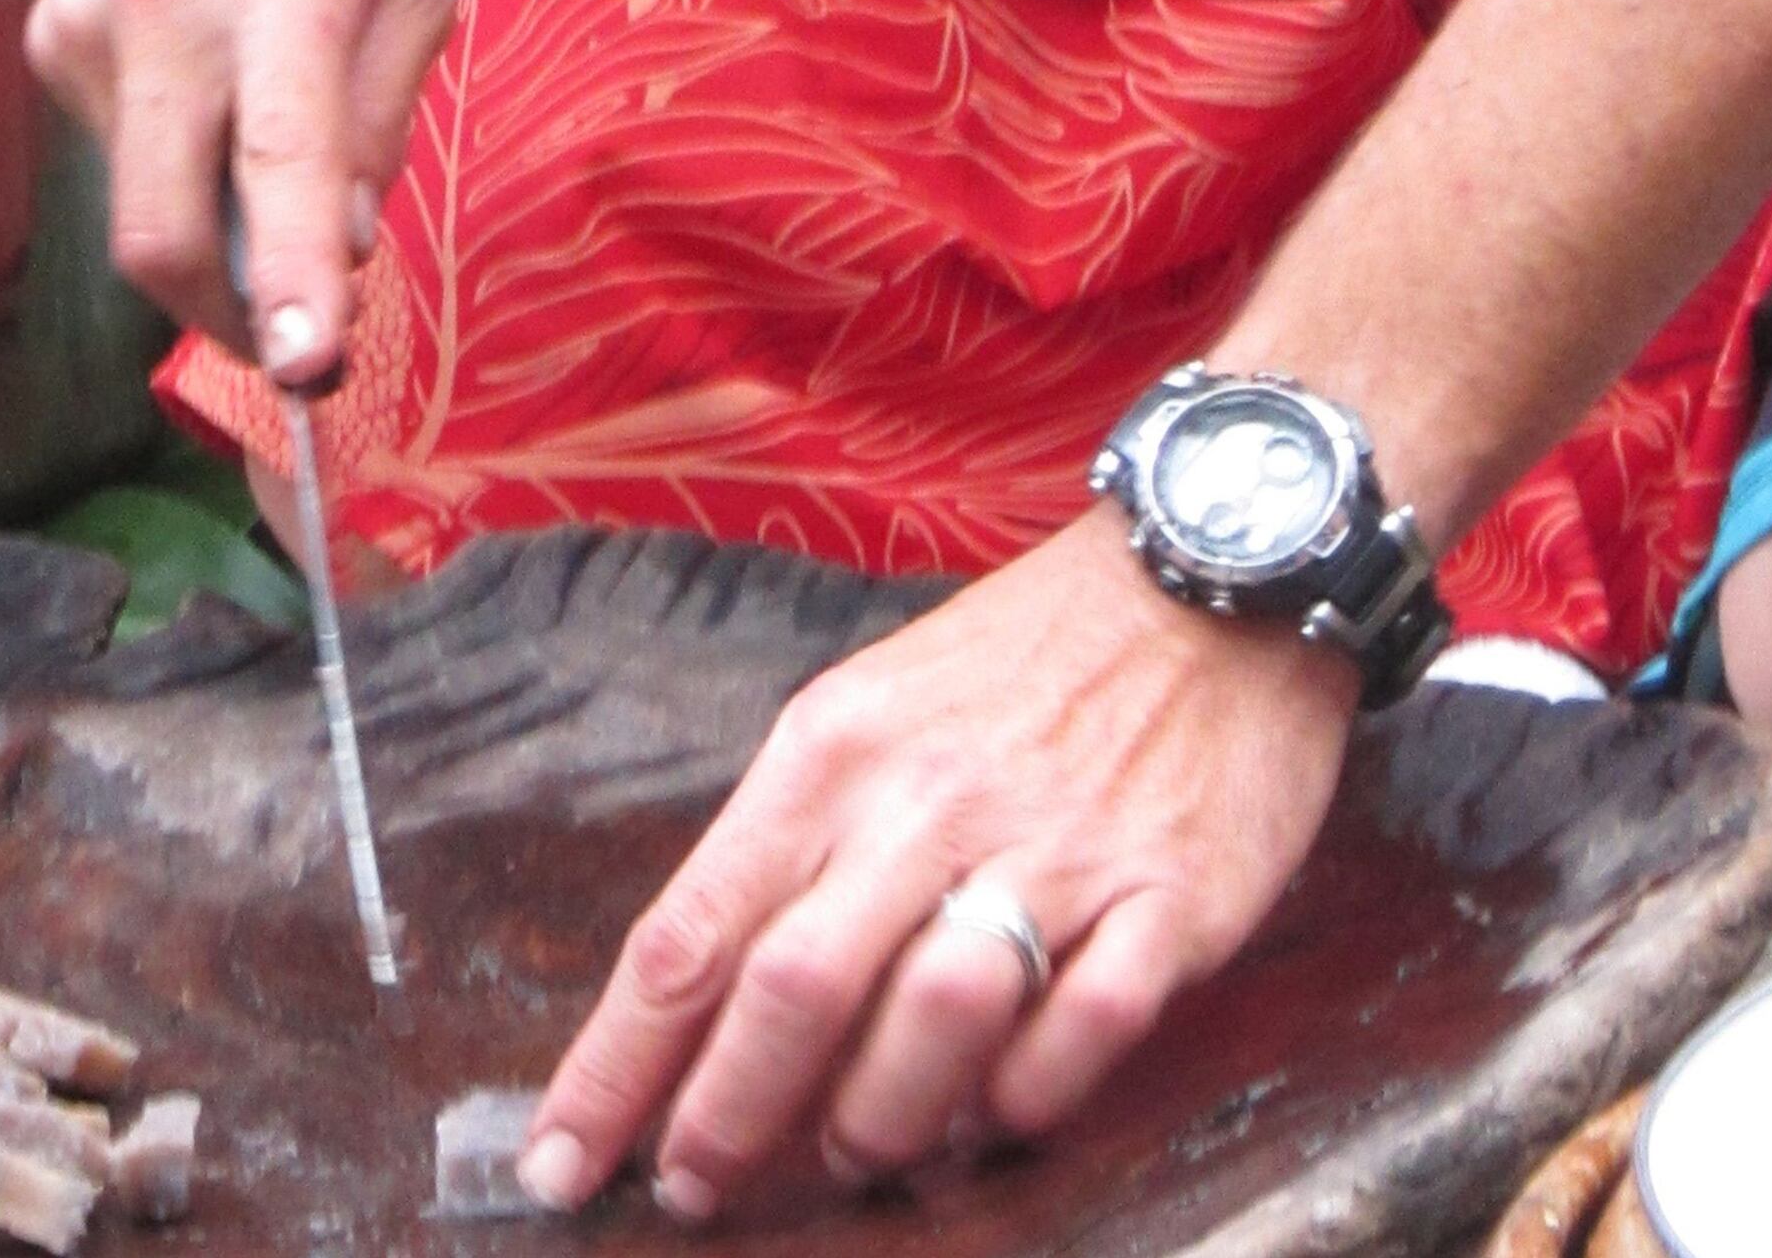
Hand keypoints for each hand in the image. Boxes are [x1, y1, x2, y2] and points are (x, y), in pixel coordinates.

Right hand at [29, 0, 448, 383]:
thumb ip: (380, 117)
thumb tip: (343, 245)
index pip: (276, 169)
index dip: (291, 287)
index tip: (307, 366)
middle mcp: (164, 14)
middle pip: (156, 232)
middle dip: (225, 317)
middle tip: (293, 333)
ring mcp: (88, 22)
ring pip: (137, 194)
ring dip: (207, 210)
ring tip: (264, 114)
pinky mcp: (50, 27)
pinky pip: (116, 141)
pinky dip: (173, 148)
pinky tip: (211, 70)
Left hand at [516, 508, 1358, 1218]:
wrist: (1209, 578)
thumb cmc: (1020, 663)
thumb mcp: (867, 712)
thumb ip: (794, 846)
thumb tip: (710, 998)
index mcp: (830, 754)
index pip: (689, 933)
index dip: (615, 1066)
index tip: (561, 1161)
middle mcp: (926, 802)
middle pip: (792, 989)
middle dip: (723, 1119)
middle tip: (690, 1192)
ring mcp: (1054, 849)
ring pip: (934, 1018)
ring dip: (877, 1117)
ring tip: (855, 1153)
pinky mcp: (1171, 894)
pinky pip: (1082, 1028)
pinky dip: (1029, 1095)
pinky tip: (998, 1111)